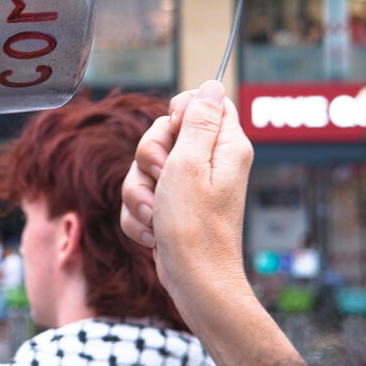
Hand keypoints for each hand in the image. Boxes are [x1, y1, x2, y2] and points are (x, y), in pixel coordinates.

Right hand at [129, 82, 253, 299]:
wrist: (193, 281)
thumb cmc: (195, 226)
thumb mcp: (190, 163)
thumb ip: (197, 120)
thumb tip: (211, 84)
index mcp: (225, 145)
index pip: (201, 103)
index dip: (177, 114)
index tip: (174, 136)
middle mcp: (209, 162)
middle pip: (162, 132)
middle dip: (148, 158)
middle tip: (162, 179)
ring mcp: (189, 186)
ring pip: (144, 167)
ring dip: (140, 193)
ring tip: (157, 216)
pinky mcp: (172, 207)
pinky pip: (141, 195)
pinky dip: (140, 215)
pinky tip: (154, 232)